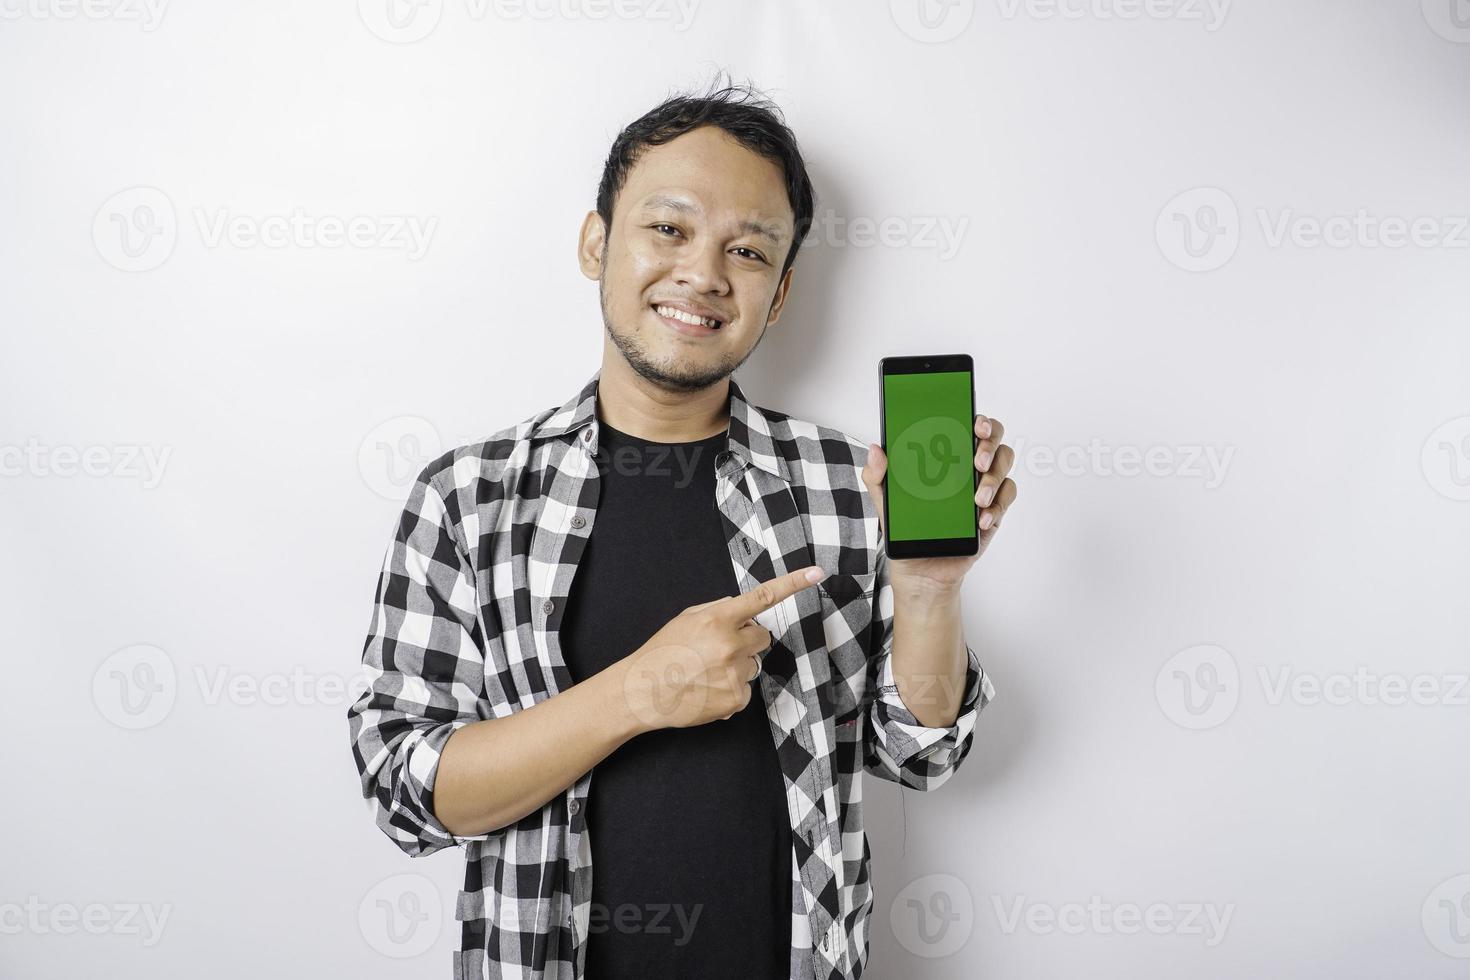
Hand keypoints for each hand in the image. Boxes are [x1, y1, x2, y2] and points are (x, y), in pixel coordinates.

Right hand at [622, 565, 827, 731]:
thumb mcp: (685, 620)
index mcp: (718, 619)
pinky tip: (706, 689)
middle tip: (718, 650)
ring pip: (753, 664)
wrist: (641, 692)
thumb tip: (738, 606)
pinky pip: (745, 690)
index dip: (793, 583)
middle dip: (747, 641)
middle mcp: (730, 644)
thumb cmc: (661, 653)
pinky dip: (730, 690)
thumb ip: (716, 609)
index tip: (816, 573)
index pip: (763, 597)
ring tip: (705, 672)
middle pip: (763, 637)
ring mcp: (735, 673)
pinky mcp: (736, 698)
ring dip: (736, 666)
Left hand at [861, 414, 1016, 593]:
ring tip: (976, 499)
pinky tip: (980, 519)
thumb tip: (876, 449)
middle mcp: (968, 468)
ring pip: (1004, 466)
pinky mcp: (993, 512)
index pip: (966, 425)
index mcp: (944, 457)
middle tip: (976, 461)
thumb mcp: (886, 502)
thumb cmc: (907, 530)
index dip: (977, 419)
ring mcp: (983, 488)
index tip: (975, 423)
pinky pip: (1006, 498)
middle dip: (990, 444)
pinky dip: (998, 506)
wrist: (920, 571)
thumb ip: (877, 476)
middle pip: (994, 440)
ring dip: (994, 479)